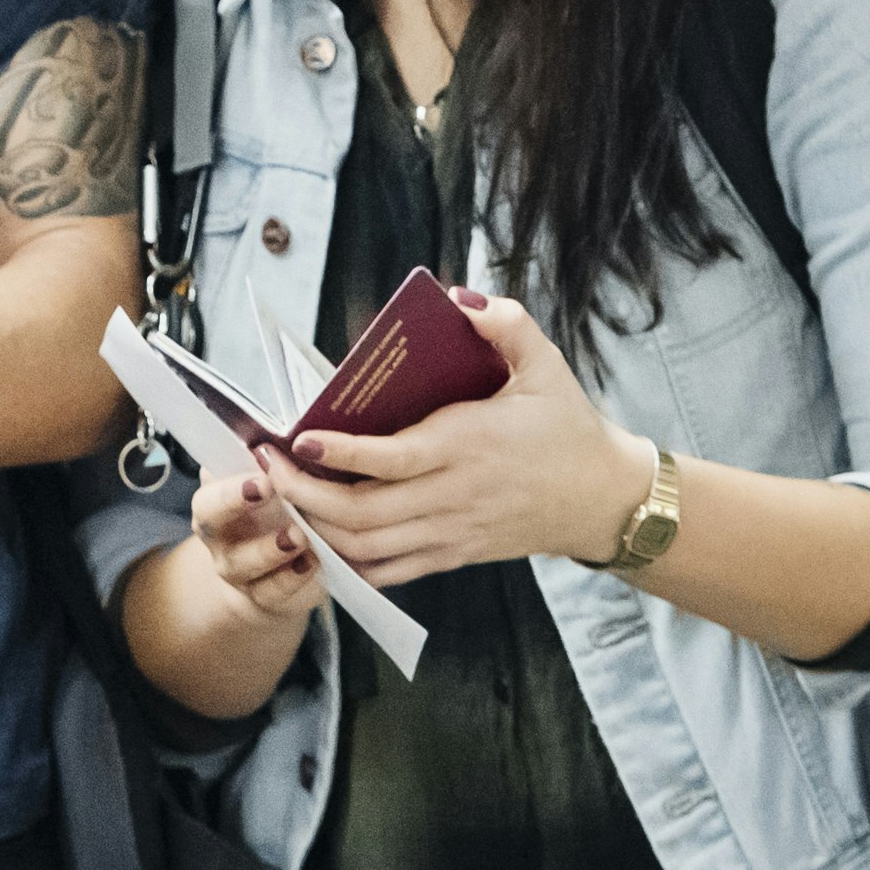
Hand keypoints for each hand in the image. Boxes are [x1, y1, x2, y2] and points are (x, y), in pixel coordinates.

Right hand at [183, 454, 326, 630]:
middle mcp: (218, 533)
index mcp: (217, 497)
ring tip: (297, 536)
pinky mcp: (262, 596)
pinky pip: (271, 592)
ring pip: (241, 562)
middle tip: (269, 489)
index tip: (262, 472)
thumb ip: (275, 461)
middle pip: (210, 518)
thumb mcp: (275, 482)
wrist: (277, 571)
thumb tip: (293, 433)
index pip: (209, 483)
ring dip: (269, 548)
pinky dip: (292, 579)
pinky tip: (311, 564)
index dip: (231, 481)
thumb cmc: (278, 514)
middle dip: (235, 502)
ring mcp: (237, 569)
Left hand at [275, 290, 639, 589]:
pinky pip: (388, 571)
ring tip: (281, 497)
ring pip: (366, 547)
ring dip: (316, 528)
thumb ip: (507, 323)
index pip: (391, 459)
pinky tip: (318, 537)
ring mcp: (450, 533)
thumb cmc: (568, 426)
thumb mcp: (547, 364)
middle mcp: (453, 495)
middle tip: (268, 468)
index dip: (340, 454)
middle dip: (304, 493)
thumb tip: (457, 298)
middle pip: (362, 511)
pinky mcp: (452, 556)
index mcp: (470, 445)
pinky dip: (346, 561)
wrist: (602, 498)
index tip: (300, 438)